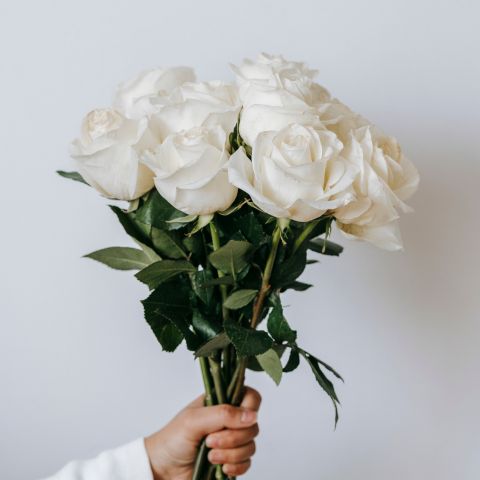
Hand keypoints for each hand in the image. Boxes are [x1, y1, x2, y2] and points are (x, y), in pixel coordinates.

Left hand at [145, 387, 260, 478]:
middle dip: (233, 437)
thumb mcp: (194, 420)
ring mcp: (232, 441)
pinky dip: (236, 467)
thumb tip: (252, 416)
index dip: (250, 408)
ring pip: (251, 445)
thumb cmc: (172, 439)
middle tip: (210, 441)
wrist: (163, 470)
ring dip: (231, 454)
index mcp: (221, 402)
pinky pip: (247, 464)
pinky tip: (220, 468)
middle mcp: (229, 420)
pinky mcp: (232, 461)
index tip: (238, 419)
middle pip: (253, 425)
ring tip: (210, 456)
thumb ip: (223, 414)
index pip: (250, 397)